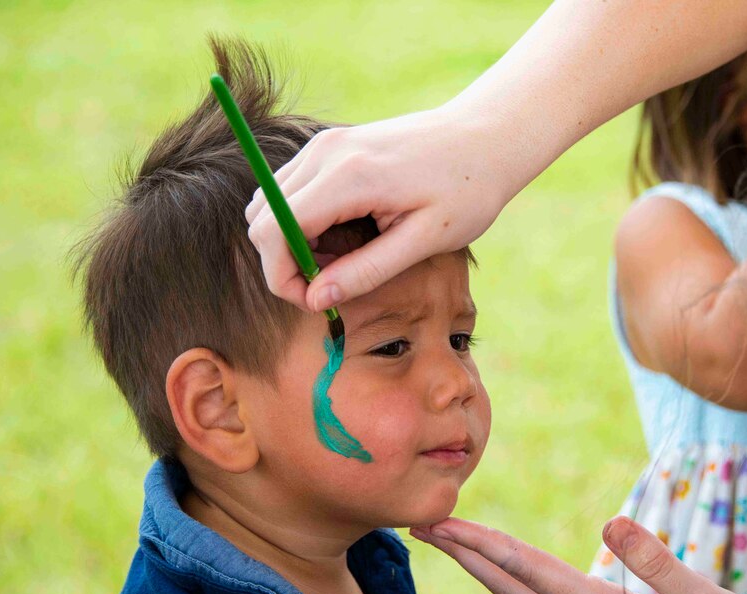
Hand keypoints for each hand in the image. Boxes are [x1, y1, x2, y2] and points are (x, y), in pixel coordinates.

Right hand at [245, 106, 513, 310]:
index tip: (315, 301)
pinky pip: (291, 189)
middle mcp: (326, 152)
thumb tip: (316, 299)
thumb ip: (368, 271)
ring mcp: (325, 144)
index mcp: (349, 176)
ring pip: (269, 203)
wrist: (485, 138)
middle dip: (283, 263)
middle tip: (329, 288)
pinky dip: (301, 221)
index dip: (282, 276)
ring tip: (342, 263)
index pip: (274, 230)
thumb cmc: (466, 191)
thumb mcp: (425, 241)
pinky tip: (344, 238)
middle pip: (261, 218)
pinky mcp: (331, 145)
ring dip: (291, 242)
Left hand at [411, 516, 746, 593]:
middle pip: (512, 587)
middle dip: (465, 555)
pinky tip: (511, 579)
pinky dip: (516, 587)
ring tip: (455, 545)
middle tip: (422, 526)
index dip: (484, 543)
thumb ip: (658, 561)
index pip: (530, 571)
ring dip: (485, 570)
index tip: (443, 522)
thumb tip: (613, 521)